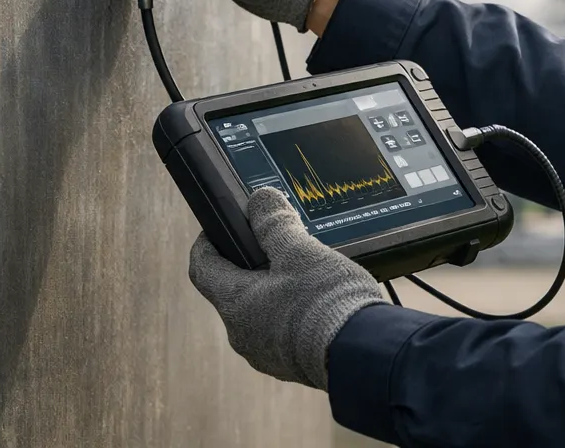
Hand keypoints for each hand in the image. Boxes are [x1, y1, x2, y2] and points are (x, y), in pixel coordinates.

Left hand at [188, 187, 384, 389]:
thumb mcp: (299, 251)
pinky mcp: (291, 365)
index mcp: (235, 303)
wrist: (362, 355)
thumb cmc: (325, 302)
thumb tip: (260, 200)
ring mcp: (266, 354)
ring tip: (306, 272)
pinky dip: (293, 313)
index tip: (219, 227)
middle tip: (278, 245)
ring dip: (276, 290)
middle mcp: (242, 334)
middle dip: (252, 264)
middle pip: (234, 289)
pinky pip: (282, 332)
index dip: (207, 242)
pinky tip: (319, 300)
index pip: (202, 267)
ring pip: (260, 312)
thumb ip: (274, 223)